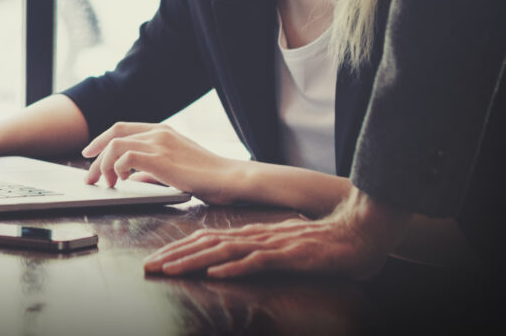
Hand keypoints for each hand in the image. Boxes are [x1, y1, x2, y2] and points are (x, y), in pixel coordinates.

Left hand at [81, 122, 244, 204]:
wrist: (230, 178)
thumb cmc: (208, 177)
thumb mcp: (175, 167)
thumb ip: (151, 169)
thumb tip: (130, 177)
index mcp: (162, 131)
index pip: (121, 128)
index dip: (101, 139)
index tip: (89, 153)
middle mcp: (158, 132)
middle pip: (114, 135)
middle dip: (95, 156)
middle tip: (89, 177)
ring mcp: (159, 143)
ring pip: (115, 146)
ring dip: (104, 166)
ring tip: (107, 184)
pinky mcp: (160, 158)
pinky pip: (124, 157)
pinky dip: (117, 169)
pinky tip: (123, 181)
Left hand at [143, 186, 410, 278]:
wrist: (357, 232)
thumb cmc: (322, 244)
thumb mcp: (282, 247)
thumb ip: (258, 252)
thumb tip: (235, 260)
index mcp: (251, 233)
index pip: (207, 239)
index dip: (180, 249)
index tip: (158, 259)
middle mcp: (255, 235)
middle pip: (206, 243)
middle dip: (175, 255)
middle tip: (148, 266)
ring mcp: (270, 244)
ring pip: (223, 251)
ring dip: (194, 261)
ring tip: (170, 269)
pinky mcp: (288, 255)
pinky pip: (257, 262)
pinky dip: (234, 268)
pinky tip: (215, 274)